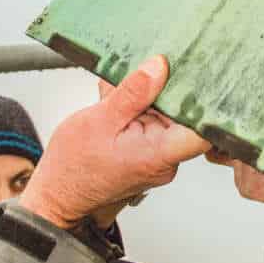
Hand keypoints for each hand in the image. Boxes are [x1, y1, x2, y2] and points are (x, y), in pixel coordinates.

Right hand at [20, 56, 209, 229]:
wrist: (57, 196)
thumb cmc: (73, 168)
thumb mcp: (99, 120)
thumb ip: (133, 93)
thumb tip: (160, 66)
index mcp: (159, 154)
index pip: (205, 130)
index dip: (206, 101)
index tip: (195, 76)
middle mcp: (166, 160)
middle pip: (185, 116)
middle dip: (162, 91)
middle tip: (138, 78)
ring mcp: (159, 158)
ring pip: (165, 116)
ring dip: (144, 100)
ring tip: (116, 98)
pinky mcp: (150, 154)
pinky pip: (153, 124)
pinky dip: (136, 111)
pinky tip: (116, 107)